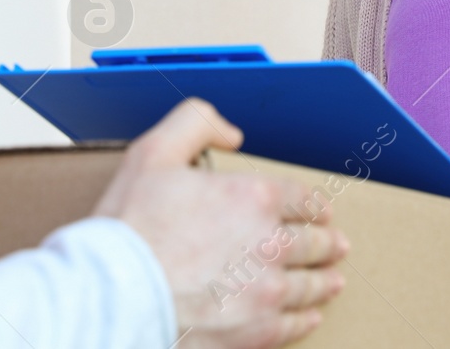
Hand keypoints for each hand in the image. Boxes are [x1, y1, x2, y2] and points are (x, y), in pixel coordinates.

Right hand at [95, 98, 350, 347]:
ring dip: (324, 280)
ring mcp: (265, 293)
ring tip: (332, 281)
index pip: (302, 199)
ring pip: (309, 286)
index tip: (320, 212)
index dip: (315, 204)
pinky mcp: (254, 331)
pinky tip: (308, 317)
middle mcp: (269, 244)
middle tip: (336, 245)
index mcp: (253, 198)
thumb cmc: (129, 227)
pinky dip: (305, 319)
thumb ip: (195, 122)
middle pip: (313, 243)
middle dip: (327, 242)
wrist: (114, 293)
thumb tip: (231, 132)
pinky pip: (292, 326)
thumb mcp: (155, 151)